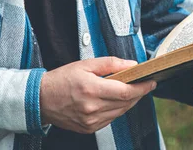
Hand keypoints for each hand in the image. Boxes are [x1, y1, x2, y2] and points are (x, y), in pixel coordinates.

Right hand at [40, 56, 155, 133]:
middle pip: (125, 103)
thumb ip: (111, 64)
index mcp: (92, 89)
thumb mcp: (86, 64)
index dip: (142, 88)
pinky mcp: (88, 129)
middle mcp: (92, 108)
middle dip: (138, 93)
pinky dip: (117, 109)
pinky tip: (116, 100)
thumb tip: (131, 65)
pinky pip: (110, 119)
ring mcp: (90, 121)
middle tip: (146, 84)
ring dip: (129, 102)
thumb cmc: (63, 78)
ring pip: (120, 112)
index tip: (151, 81)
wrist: (41, 99)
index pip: (125, 92)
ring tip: (133, 90)